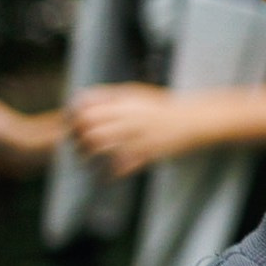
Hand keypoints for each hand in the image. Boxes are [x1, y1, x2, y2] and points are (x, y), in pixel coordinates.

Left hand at [66, 83, 204, 178]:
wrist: (192, 120)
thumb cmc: (163, 106)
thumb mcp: (136, 92)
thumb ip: (109, 94)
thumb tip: (80, 98)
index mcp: (124, 102)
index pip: (87, 109)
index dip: (74, 119)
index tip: (73, 127)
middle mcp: (128, 118)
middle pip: (90, 128)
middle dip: (78, 139)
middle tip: (78, 146)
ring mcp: (137, 136)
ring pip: (100, 146)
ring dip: (89, 155)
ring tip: (87, 161)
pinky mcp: (147, 153)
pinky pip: (120, 165)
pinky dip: (110, 172)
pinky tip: (108, 173)